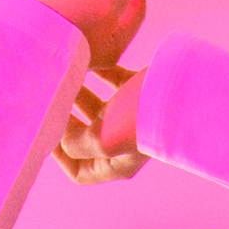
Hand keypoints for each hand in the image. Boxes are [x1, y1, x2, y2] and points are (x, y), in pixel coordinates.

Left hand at [56, 65, 146, 184]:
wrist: (183, 89)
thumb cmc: (142, 119)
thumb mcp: (103, 138)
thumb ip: (77, 143)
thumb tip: (63, 139)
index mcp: (115, 163)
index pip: (78, 171)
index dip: (57, 155)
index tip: (45, 129)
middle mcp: (123, 144)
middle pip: (84, 137)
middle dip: (65, 119)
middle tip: (49, 98)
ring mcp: (133, 117)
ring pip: (97, 108)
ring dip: (78, 93)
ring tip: (63, 76)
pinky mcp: (141, 91)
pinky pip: (114, 82)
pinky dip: (100, 72)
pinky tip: (88, 58)